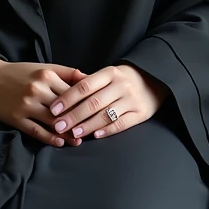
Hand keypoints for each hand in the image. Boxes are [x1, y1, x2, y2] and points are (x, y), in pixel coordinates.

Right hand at [0, 58, 88, 147]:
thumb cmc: (20, 72)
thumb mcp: (43, 67)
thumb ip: (66, 73)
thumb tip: (89, 78)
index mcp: (46, 75)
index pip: (73, 92)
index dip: (86, 103)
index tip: (97, 112)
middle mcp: (37, 89)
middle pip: (65, 109)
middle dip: (79, 120)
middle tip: (92, 130)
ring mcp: (26, 105)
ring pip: (53, 122)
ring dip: (67, 133)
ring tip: (79, 140)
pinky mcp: (16, 118)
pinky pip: (37, 131)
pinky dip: (50, 138)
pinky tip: (60, 143)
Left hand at [48, 64, 169, 140]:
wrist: (155, 79)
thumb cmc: (123, 79)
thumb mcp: (107, 74)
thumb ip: (88, 82)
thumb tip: (62, 87)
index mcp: (110, 73)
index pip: (85, 86)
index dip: (68, 98)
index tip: (54, 109)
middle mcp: (121, 85)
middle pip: (93, 102)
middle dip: (73, 115)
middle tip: (58, 125)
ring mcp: (132, 99)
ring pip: (106, 115)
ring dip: (88, 125)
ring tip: (73, 133)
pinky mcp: (141, 113)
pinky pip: (121, 124)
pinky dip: (107, 130)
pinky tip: (95, 136)